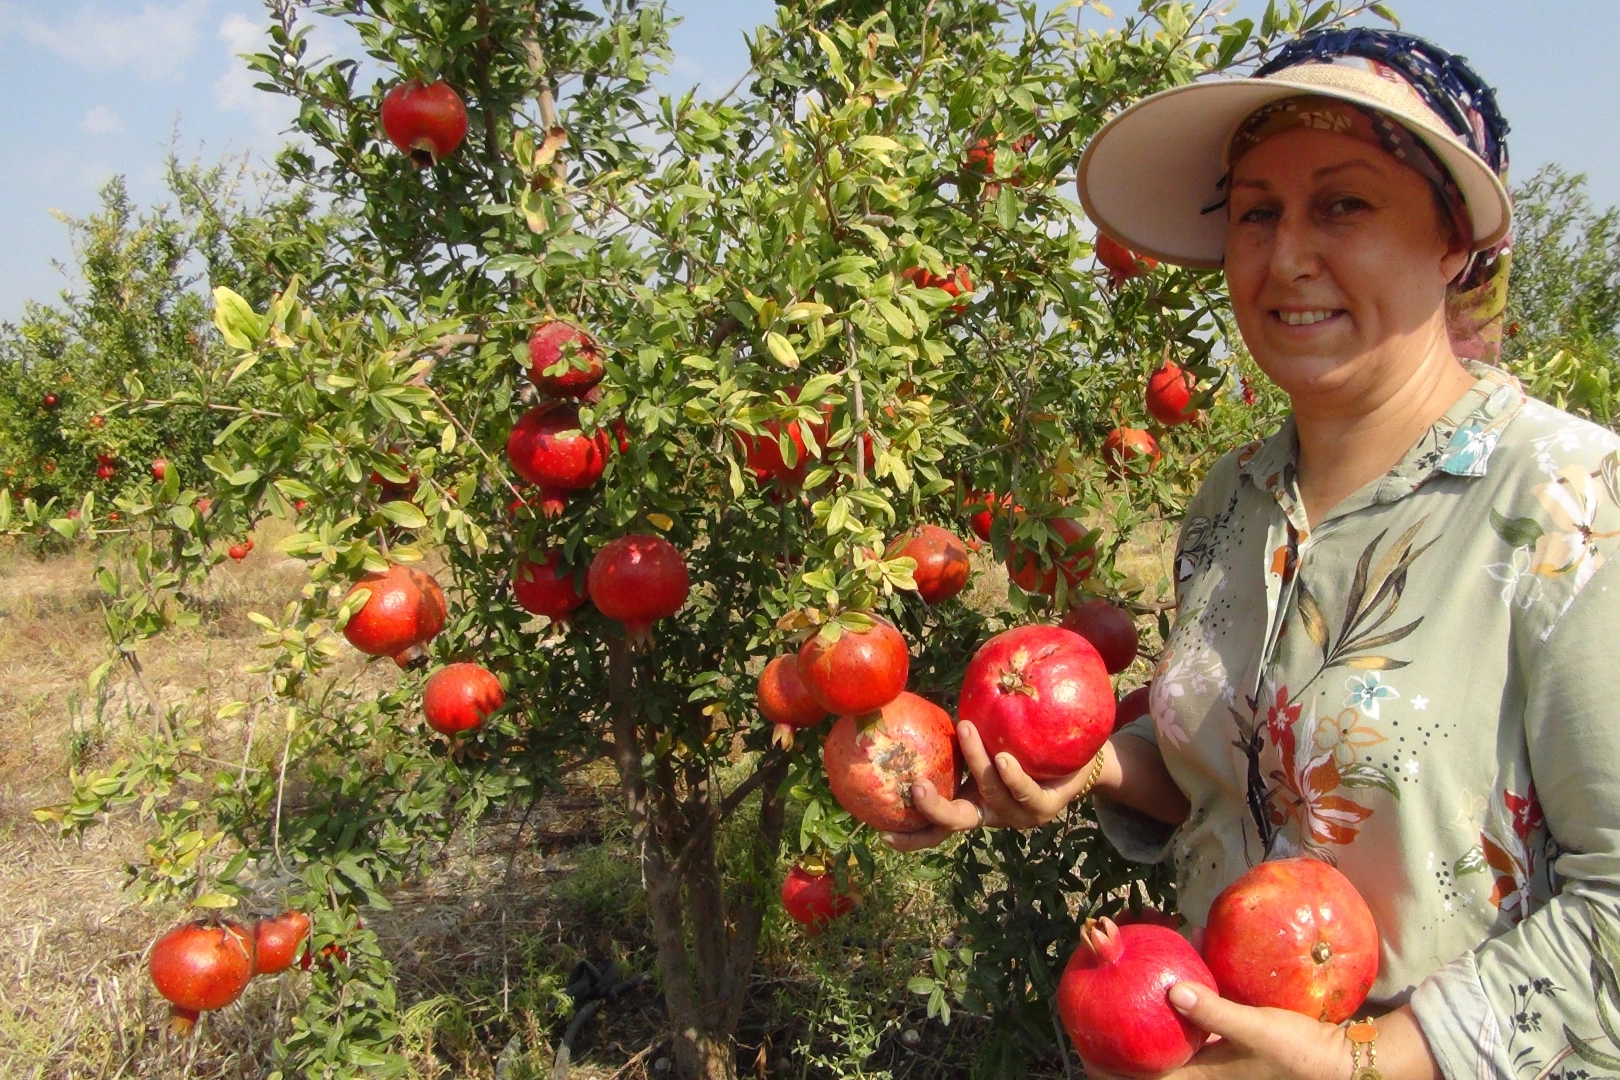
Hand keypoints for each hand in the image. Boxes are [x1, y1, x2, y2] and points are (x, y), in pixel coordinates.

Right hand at [879, 720, 1099, 850]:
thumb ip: (955, 738)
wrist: (1076, 760)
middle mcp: (990, 815)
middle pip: (956, 823)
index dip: (911, 836)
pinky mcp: (1044, 806)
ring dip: (976, 761)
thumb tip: (915, 705)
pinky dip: (1012, 775)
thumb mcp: (984, 745)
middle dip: (934, 809)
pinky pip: (1024, 792)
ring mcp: (1017, 814)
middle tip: (915, 787)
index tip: (884, 834)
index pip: (935, 828)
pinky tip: (1004, 757)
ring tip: (966, 729)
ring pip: (990, 793)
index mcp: (970, 804)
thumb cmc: (1021, 748)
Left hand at [1081, 983, 1353, 1079]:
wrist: (1340, 1065)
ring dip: (1143, 1030)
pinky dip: (1173, 1017)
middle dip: (1119, 1048)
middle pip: (1148, 1066)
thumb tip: (1172, 991)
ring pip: (1166, 1051)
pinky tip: (1168, 987)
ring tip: (1119, 1000)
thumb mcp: (1256, 1028)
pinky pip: (1188, 1036)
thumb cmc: (1299, 1053)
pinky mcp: (1225, 1052)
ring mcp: (1212, 1066)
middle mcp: (1201, 1078)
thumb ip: (1213, 1011)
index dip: (1108, 1068)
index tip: (1084, 1043)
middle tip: (1094, 1012)